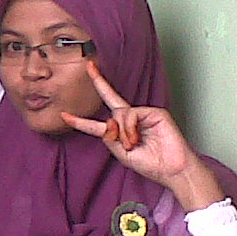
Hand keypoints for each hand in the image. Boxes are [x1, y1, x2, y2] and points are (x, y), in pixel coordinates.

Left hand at [61, 63, 222, 210]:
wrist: (172, 169)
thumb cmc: (151, 164)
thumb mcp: (122, 154)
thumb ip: (110, 139)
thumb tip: (108, 121)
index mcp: (120, 132)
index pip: (97, 125)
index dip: (80, 121)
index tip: (64, 115)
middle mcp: (129, 120)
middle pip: (110, 98)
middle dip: (99, 81)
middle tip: (89, 66)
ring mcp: (142, 114)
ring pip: (118, 114)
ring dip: (123, 133)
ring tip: (133, 144)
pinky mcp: (153, 112)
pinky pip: (130, 115)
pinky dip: (130, 128)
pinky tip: (137, 137)